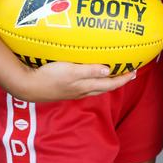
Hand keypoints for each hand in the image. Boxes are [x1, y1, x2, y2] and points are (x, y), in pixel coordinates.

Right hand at [9, 60, 136, 102]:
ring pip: (95, 87)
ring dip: (106, 81)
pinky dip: (93, 80)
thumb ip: (89, 71)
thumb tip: (109, 71)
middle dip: (118, 81)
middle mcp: (81, 91)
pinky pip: (85, 85)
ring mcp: (73, 91)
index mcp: (85, 87)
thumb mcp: (70, 72)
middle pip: (104, 87)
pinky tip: (90, 74)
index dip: (123, 79)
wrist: (27, 86)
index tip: (135, 72)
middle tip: (129, 72)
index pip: (109, 84)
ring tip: (113, 73)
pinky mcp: (65, 88)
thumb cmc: (49, 77)